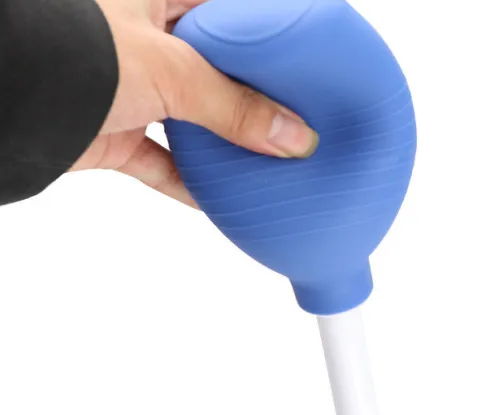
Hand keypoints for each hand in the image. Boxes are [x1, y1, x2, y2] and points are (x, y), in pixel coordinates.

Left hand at [72, 0, 318, 204]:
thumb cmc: (66, 51)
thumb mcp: (167, 70)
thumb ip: (233, 104)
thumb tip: (293, 135)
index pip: (226, 7)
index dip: (265, 29)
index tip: (305, 56)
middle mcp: (141, 36)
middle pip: (213, 67)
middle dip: (252, 95)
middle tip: (295, 115)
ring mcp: (124, 86)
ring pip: (189, 117)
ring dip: (223, 144)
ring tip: (268, 160)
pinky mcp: (110, 131)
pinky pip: (158, 161)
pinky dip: (186, 183)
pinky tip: (219, 200)